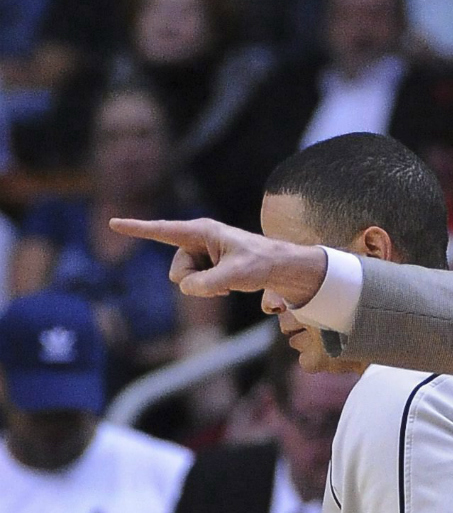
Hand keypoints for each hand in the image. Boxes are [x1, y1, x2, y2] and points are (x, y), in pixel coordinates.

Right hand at [108, 217, 326, 304]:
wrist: (278, 267)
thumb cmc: (260, 263)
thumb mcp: (236, 275)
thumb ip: (208, 283)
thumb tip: (187, 288)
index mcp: (202, 232)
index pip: (163, 230)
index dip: (137, 228)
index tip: (113, 222)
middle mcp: (197, 240)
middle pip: (177, 271)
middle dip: (195, 282)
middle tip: (224, 280)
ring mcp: (200, 253)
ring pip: (185, 281)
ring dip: (205, 287)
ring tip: (229, 280)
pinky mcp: (205, 265)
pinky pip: (195, 285)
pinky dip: (210, 289)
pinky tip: (228, 285)